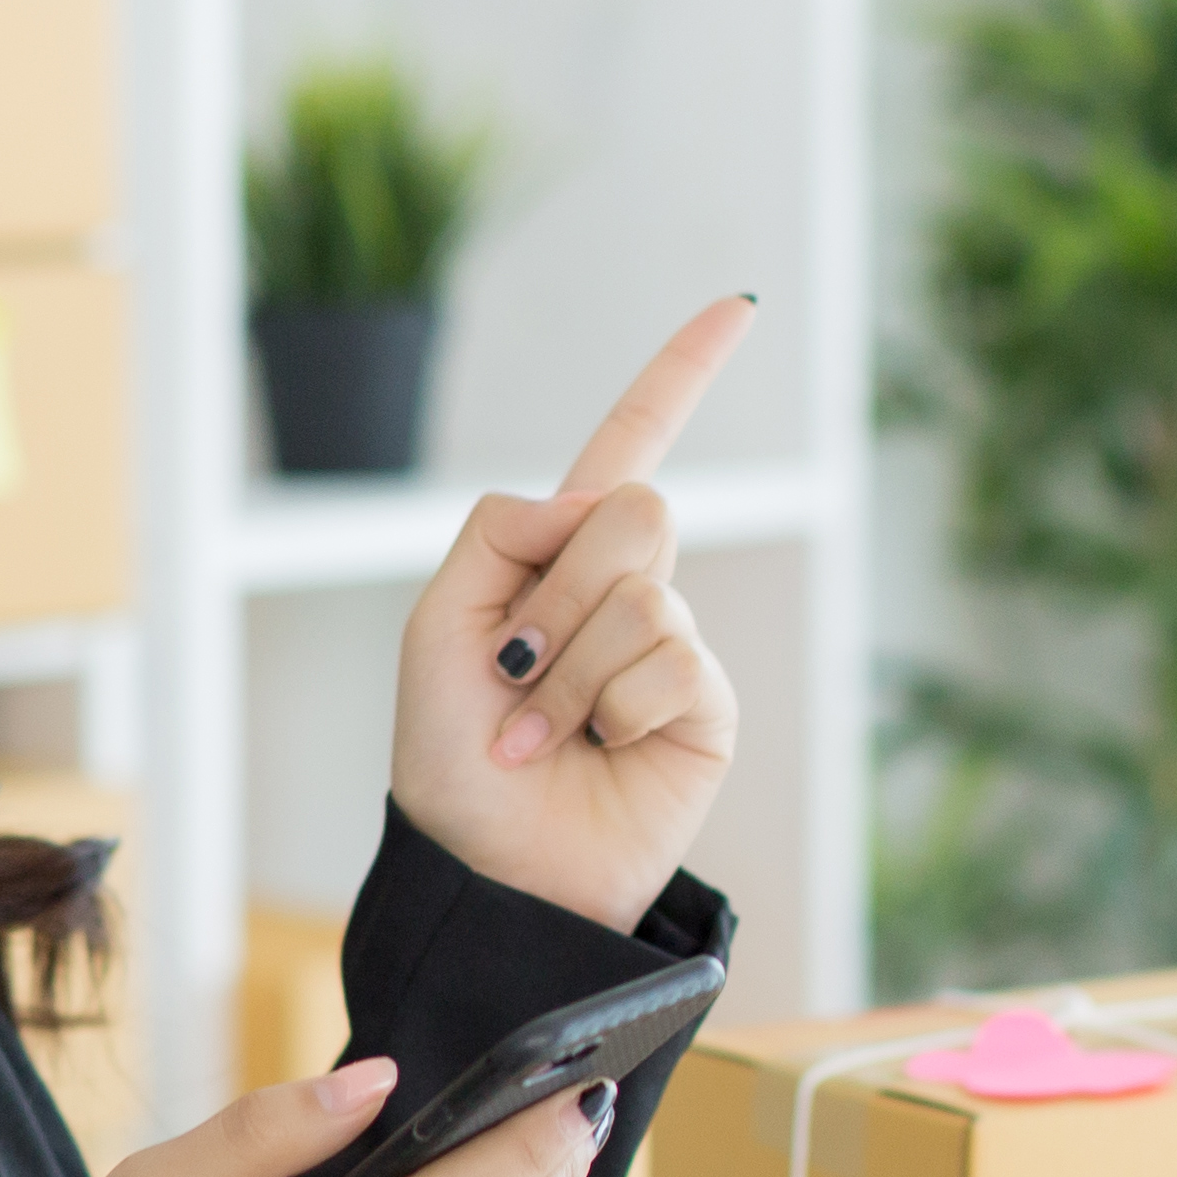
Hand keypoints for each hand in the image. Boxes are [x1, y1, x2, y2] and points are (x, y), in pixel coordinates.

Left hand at [390, 297, 750, 931]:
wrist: (490, 871)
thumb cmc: (451, 758)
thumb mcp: (438, 622)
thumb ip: (501, 531)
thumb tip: (596, 502)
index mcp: (559, 554)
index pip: (630, 442)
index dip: (680, 374)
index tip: (737, 306)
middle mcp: (628, 588)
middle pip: (635, 506)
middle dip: (556, 592)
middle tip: (517, 673)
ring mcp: (672, 645)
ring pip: (642, 589)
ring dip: (566, 668)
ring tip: (538, 732)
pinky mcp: (704, 705)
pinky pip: (670, 657)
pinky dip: (611, 707)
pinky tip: (597, 751)